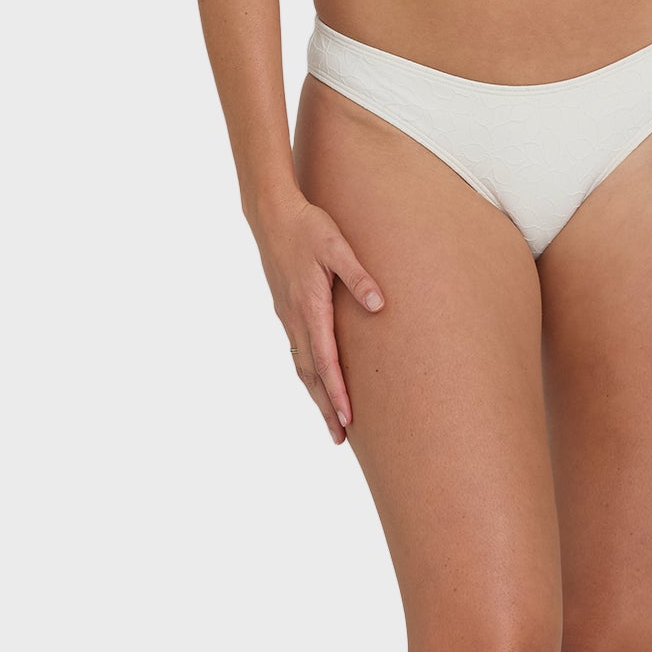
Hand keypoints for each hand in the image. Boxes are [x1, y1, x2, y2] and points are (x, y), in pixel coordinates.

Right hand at [251, 192, 384, 443]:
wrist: (271, 214)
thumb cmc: (308, 226)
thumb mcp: (337, 246)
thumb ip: (358, 276)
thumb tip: (381, 304)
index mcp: (309, 306)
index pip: (325, 359)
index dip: (336, 390)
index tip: (347, 417)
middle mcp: (295, 318)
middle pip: (310, 374)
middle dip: (325, 407)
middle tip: (339, 438)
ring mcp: (288, 316)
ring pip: (302, 366)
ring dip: (315, 395)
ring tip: (330, 421)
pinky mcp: (286, 311)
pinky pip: (297, 352)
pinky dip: (307, 374)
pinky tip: (315, 382)